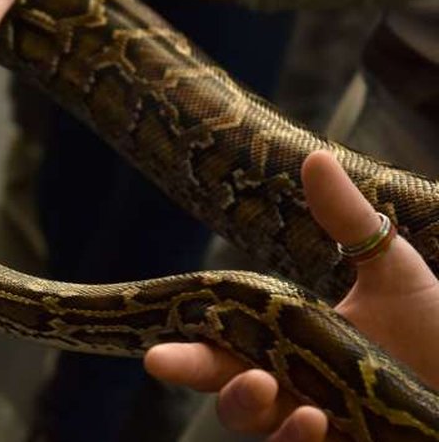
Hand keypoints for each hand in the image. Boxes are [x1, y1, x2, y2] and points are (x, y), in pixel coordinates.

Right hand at [144, 150, 438, 440]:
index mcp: (289, 341)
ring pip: (249, 419)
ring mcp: (309, 420)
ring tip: (261, 385)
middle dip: (188, 369)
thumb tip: (313, 155)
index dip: (188, 333)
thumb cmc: (438, 330)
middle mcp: (289, 382)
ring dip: (242, 403)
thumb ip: (349, 221)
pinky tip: (311, 420)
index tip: (157, 322)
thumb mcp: (392, 272)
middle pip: (221, 379)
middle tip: (159, 360)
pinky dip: (292, 438)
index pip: (225, 335)